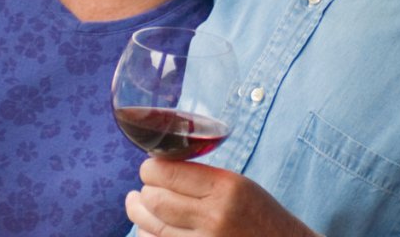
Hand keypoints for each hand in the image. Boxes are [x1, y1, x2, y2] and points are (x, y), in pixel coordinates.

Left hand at [125, 159, 320, 236]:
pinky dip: (149, 234)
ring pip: (151, 226)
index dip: (150, 169)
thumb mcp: (240, 186)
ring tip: (136, 203)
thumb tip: (158, 170)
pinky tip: (149, 227)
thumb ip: (202, 178)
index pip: (167, 172)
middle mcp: (214, 216)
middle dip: (144, 191)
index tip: (149, 168)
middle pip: (155, 199)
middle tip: (145, 187)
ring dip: (140, 212)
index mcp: (226, 187)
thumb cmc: (262, 217)